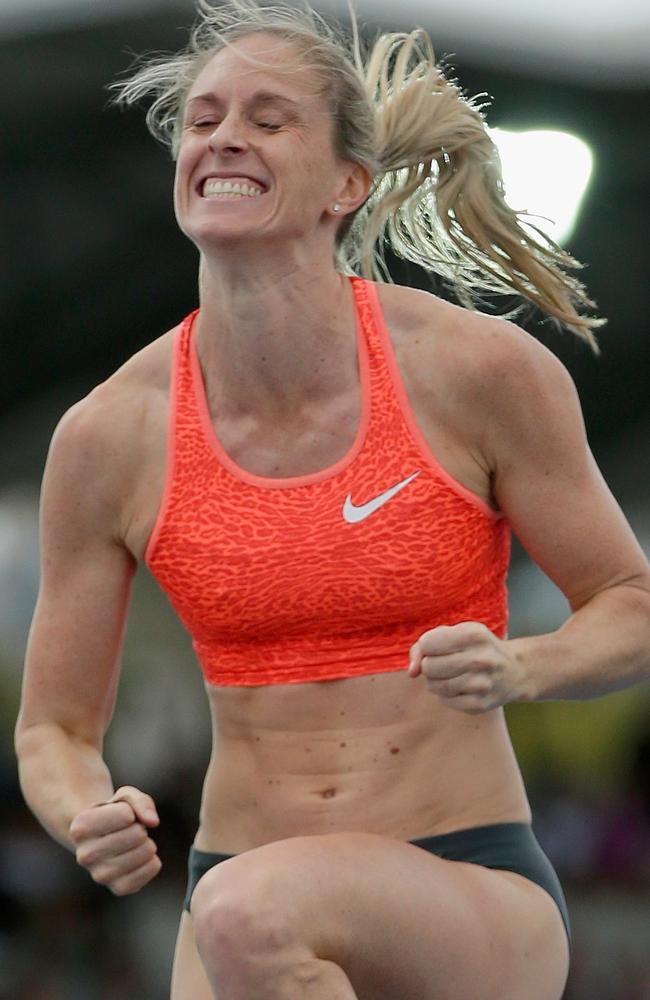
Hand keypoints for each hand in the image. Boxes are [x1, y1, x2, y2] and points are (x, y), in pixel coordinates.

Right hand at [69, 785, 161, 895]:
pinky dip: (153, 859)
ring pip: (146, 851)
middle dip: (139, 827)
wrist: (103, 841)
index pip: (126, 815)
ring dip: (146, 843)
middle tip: (127, 832)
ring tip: (132, 844)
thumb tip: (153, 822)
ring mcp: (100, 876)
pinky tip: (139, 858)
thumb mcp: (123, 797)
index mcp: (80, 827)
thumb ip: (139, 801)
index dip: (130, 811)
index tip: (119, 816)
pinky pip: (151, 868)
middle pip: (137, 834)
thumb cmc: (114, 814)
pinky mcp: (118, 888)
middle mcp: (85, 855)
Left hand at [406, 622, 527, 713]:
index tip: (438, 648)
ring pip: (434, 686)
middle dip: (430, 665)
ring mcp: (482, 684)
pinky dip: (445, 694)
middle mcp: (481, 659)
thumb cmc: (475, 648)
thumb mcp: (456, 634)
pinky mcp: (480, 705)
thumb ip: (424, 644)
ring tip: (450, 675)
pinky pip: (445, 701)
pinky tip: (458, 687)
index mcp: (474, 634)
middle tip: (444, 663)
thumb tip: (411, 672)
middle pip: (429, 666)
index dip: (426, 647)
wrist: (514, 670)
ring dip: (435, 681)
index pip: (428, 643)